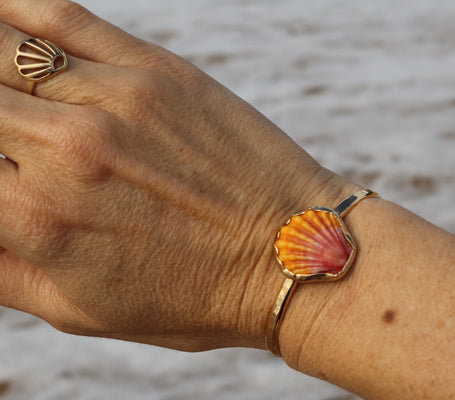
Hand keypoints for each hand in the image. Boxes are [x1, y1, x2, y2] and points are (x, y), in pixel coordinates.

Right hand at [0, 0, 355, 350]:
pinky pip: (61, 17)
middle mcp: (67, 152)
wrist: (291, 256)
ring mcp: (114, 101)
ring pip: (1, 48)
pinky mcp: (157, 70)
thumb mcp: (81, 310)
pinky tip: (4, 22)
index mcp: (38, 221)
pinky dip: (14, 12)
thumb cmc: (194, 295)